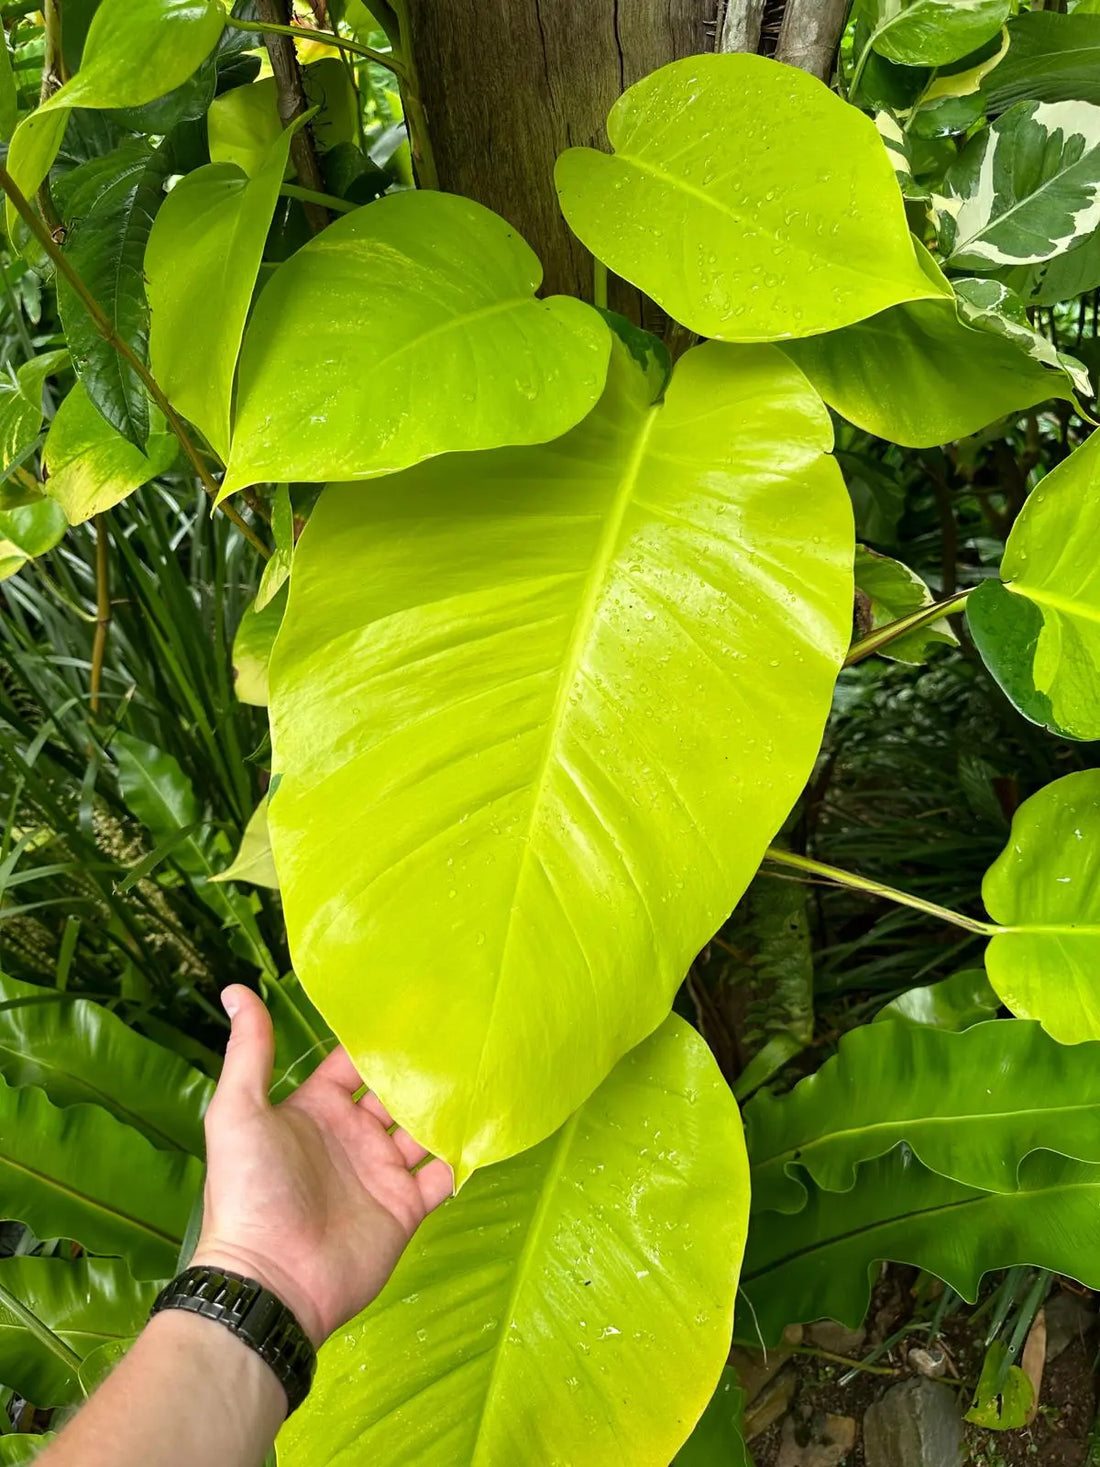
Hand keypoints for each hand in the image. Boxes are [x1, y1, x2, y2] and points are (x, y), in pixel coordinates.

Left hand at [191, 985, 452, 1345]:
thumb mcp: (239, 1111)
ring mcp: (382, 1172)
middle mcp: (352, 1136)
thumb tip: (235, 988)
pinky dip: (464, 1152)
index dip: (379, 1039)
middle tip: (465, 1029)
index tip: (418, 1005)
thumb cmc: (252, 1190)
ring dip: (450, 1103)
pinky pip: (443, 1174)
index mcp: (316, 1109)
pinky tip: (489, 1123)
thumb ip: (249, 1051)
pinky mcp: (406, 1207)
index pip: (354, 1064)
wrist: (273, 1280)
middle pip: (397, 1092)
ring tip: (486, 1067)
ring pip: (425, 1127)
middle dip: (424, 1067)